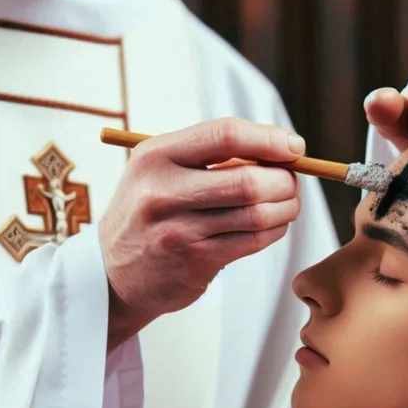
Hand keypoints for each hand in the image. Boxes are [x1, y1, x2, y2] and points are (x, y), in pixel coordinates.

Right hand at [100, 117, 303, 347]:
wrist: (113, 272)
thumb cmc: (150, 212)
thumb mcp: (161, 171)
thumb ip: (210, 156)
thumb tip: (282, 150)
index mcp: (155, 155)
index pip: (225, 134)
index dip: (269, 139)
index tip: (294, 147)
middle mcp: (163, 192)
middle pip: (248, 180)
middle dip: (284, 180)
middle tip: (292, 182)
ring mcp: (179, 230)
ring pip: (257, 214)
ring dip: (286, 207)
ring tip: (288, 203)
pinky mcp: (195, 262)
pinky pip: (253, 241)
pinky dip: (275, 230)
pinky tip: (273, 225)